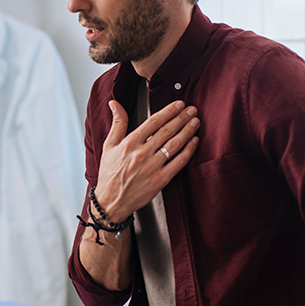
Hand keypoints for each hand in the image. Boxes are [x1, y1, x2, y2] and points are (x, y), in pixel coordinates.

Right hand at [94, 99, 199, 223]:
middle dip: (182, 117)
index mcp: (130, 143)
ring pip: (175, 144)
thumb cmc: (110, 174)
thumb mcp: (108, 146)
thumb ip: (117, 123)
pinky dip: (188, 150)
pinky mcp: (160, 180)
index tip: (179, 104)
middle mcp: (142, 153)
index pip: (153, 122)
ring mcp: (152, 167)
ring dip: (188, 131)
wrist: (111, 201)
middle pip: (167, 130)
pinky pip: (179, 162)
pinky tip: (194, 142)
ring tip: (196, 121)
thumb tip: (114, 103)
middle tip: (192, 109)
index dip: (168, 111)